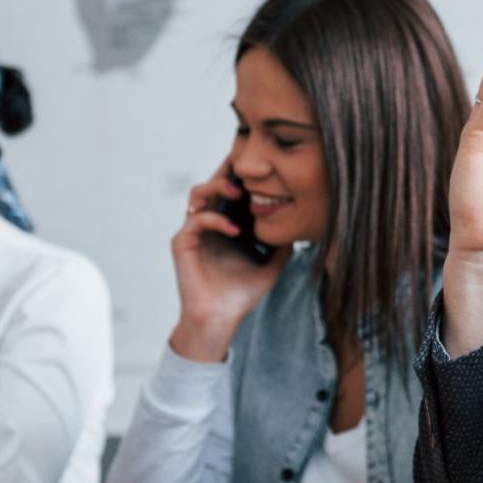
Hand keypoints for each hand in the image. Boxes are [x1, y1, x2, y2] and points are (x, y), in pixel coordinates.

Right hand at [168, 161, 294, 362]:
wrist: (220, 319)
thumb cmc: (241, 295)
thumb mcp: (270, 265)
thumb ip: (283, 245)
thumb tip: (300, 226)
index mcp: (226, 224)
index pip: (233, 190)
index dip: (244, 176)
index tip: (264, 164)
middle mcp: (208, 223)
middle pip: (214, 183)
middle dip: (229, 170)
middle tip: (248, 162)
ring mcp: (194, 231)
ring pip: (199, 193)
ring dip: (218, 186)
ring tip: (240, 192)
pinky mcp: (182, 243)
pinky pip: (196, 219)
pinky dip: (216, 219)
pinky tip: (236, 230)